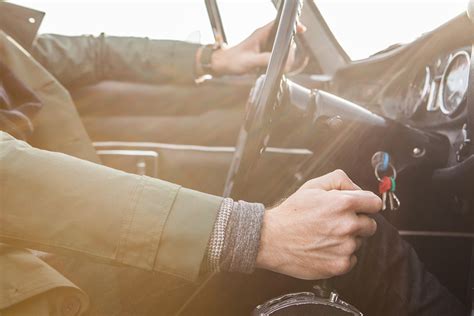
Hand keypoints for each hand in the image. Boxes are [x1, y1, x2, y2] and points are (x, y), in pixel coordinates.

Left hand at [206, 21, 305, 75]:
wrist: (222, 65)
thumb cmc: (233, 60)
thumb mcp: (250, 61)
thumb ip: (266, 60)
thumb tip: (282, 62)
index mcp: (261, 34)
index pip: (279, 24)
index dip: (292, 25)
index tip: (302, 29)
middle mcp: (263, 37)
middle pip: (283, 35)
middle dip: (290, 45)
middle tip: (290, 57)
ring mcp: (263, 45)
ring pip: (280, 45)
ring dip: (284, 53)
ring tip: (283, 63)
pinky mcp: (262, 53)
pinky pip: (275, 54)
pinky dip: (278, 59)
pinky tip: (275, 66)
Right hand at [256, 170, 381, 279]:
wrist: (271, 239)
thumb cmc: (291, 213)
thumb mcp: (313, 185)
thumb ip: (340, 180)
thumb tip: (358, 189)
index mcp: (344, 203)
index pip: (375, 203)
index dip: (366, 205)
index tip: (359, 209)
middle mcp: (348, 225)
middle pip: (371, 225)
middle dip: (357, 222)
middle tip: (335, 223)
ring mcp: (345, 247)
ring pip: (359, 243)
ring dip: (347, 240)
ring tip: (324, 236)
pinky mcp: (340, 265)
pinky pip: (352, 259)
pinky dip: (341, 255)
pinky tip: (324, 249)